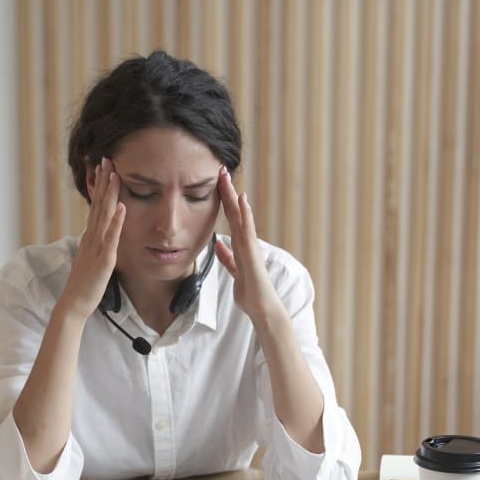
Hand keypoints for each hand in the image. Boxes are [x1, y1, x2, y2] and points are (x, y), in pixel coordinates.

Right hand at [59, 157, 125, 319]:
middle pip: (98, 204)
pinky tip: (122, 206)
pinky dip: (116, 221)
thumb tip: (99, 231)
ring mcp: (96, 246)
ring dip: (110, 194)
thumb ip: (95, 243)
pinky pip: (111, 237)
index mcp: (90, 236)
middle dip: (103, 181)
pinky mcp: (104, 259)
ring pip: (104, 215)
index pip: (95, 206)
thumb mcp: (90, 257)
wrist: (75, 303)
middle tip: (107, 159)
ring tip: (115, 174)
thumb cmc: (85, 283)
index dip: (99, 186)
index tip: (103, 167)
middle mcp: (91, 237)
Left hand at [214, 167, 283, 323]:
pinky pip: (247, 230)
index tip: (216, 183)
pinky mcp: (252, 253)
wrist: (262, 308)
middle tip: (221, 171)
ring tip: (228, 179)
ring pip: (241, 217)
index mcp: (241, 245)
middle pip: (235, 212)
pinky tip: (242, 201)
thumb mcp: (234, 271)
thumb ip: (228, 257)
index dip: (223, 201)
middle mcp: (247, 242)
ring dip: (234, 198)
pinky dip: (245, 215)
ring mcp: (251, 246)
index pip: (231, 218)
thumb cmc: (251, 292)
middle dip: (227, 192)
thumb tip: (219, 244)